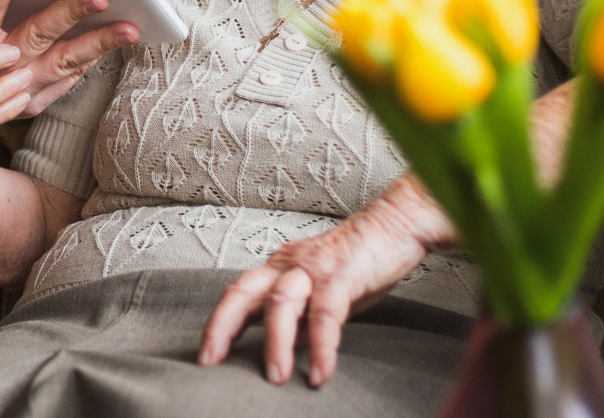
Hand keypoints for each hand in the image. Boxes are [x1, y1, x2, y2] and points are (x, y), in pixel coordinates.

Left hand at [196, 177, 451, 386]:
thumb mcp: (322, 293)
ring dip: (275, 343)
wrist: (397, 225)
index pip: (238, 294)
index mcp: (279, 267)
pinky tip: (320, 372)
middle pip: (242, 291)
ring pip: (281, 303)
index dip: (219, 323)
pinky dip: (322, 347)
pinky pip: (325, 314)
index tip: (207, 355)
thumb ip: (301, 316)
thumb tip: (287, 350)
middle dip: (222, 326)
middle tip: (210, 361)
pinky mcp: (342, 275)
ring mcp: (314, 268)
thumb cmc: (360, 261)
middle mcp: (288, 264)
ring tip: (275, 378)